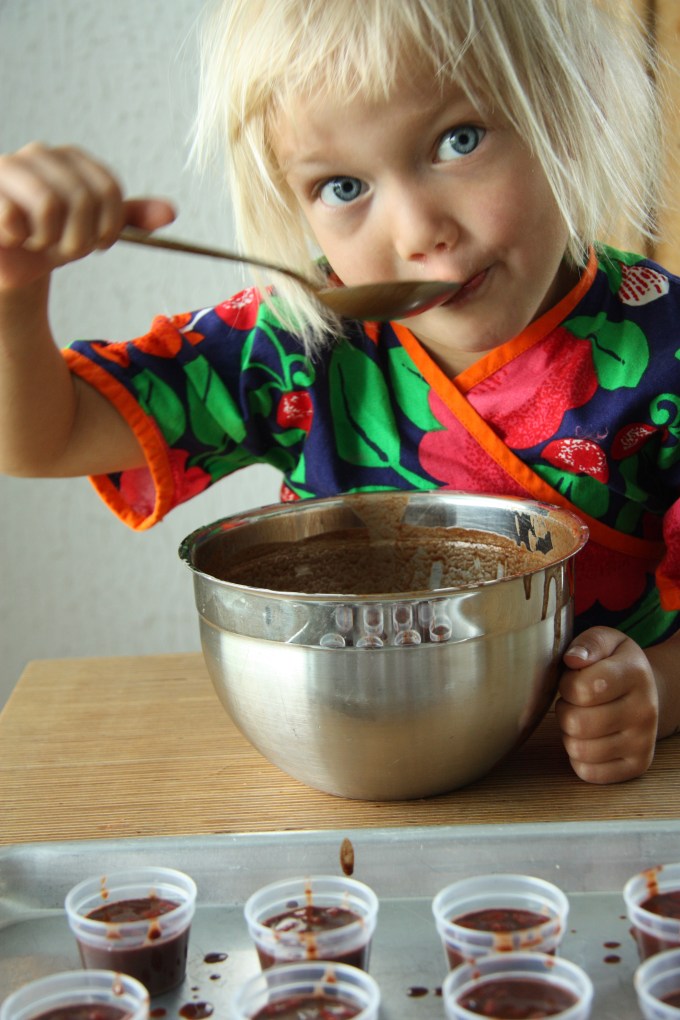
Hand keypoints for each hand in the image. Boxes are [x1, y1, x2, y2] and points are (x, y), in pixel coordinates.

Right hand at [0, 142, 174, 289]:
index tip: (97, 243)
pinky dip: (18, 238)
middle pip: (83, 199)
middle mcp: (40, 154)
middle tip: (62, 248)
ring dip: (48, 240)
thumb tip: (170, 212)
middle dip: (79, 239)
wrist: (9, 260)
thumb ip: (131, 218)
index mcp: (71, 159)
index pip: (109, 191)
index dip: (109, 228)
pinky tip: (12, 237)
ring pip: (49, 204)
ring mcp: (8, 167)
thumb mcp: (95, 229)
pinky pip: (11, 215)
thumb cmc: (51, 238)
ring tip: (36, 241)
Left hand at [554, 626, 657, 783]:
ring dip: (570, 734)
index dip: (566, 685)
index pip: (581, 689)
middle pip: (577, 723)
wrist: (647, 692)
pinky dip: (578, 757)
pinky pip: (588, 772)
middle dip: (564, 710)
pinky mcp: (637, 766)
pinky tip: (589, 739)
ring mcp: (643, 742)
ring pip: (579, 749)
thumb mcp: (606, 641)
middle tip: (574, 702)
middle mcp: (645, 710)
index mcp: (635, 673)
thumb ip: (588, 643)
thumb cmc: (614, 664)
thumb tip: (573, 659)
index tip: (572, 680)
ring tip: (582, 717)